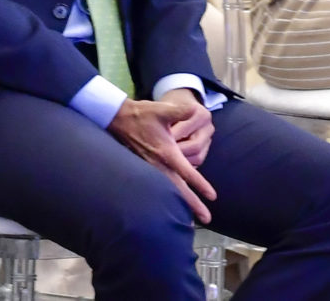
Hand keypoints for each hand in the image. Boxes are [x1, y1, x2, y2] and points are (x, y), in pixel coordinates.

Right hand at [108, 96, 218, 222]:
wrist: (118, 119)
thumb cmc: (142, 114)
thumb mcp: (163, 109)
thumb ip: (181, 110)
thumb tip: (196, 109)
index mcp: (166, 152)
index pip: (186, 172)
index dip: (200, 184)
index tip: (212, 197)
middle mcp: (158, 164)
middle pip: (178, 190)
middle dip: (192, 205)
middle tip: (207, 219)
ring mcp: (149, 168)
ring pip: (168, 191)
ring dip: (180, 204)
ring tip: (192, 221)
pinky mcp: (144, 168)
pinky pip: (160, 186)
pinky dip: (169, 196)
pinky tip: (174, 204)